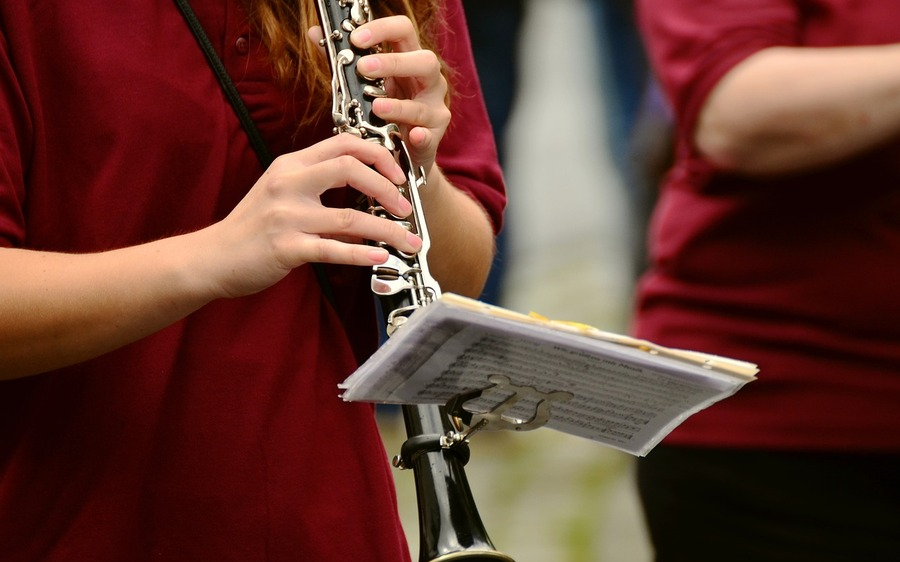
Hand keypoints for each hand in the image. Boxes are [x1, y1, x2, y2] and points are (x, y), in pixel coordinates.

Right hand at [197, 134, 422, 298]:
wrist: (212, 257)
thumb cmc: (251, 228)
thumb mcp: (283, 197)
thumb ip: (321, 194)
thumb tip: (367, 205)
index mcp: (291, 165)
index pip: (344, 144)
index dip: (378, 155)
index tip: (397, 175)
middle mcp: (289, 183)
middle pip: (350, 167)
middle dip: (387, 186)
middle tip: (405, 207)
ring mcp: (287, 215)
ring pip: (350, 216)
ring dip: (387, 230)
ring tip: (408, 241)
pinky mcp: (286, 247)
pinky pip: (333, 249)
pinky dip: (362, 254)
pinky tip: (380, 258)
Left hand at [350, 16, 450, 177]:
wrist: (398, 154)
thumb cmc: (382, 112)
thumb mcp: (364, 83)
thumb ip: (342, 59)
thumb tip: (313, 33)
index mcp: (410, 60)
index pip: (403, 32)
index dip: (382, 30)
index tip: (356, 38)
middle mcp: (428, 82)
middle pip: (424, 61)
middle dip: (394, 63)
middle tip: (364, 67)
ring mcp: (434, 109)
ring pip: (422, 102)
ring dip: (399, 105)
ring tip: (376, 107)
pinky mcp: (433, 137)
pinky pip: (428, 136)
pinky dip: (421, 135)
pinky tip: (412, 135)